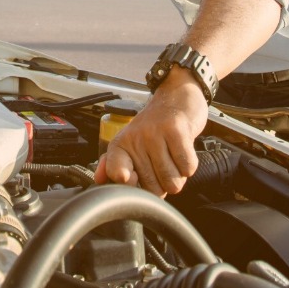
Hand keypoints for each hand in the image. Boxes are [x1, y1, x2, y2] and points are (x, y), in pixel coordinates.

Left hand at [96, 70, 208, 196]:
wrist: (175, 99)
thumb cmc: (154, 129)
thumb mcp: (130, 144)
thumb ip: (114, 164)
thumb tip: (99, 179)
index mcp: (120, 145)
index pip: (115, 171)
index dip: (127, 182)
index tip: (134, 178)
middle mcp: (135, 139)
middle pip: (152, 188)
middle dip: (162, 185)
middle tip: (162, 165)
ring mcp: (155, 134)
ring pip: (172, 182)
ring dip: (178, 177)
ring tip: (173, 159)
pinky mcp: (176, 130)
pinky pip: (187, 168)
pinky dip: (189, 166)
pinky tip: (182, 153)